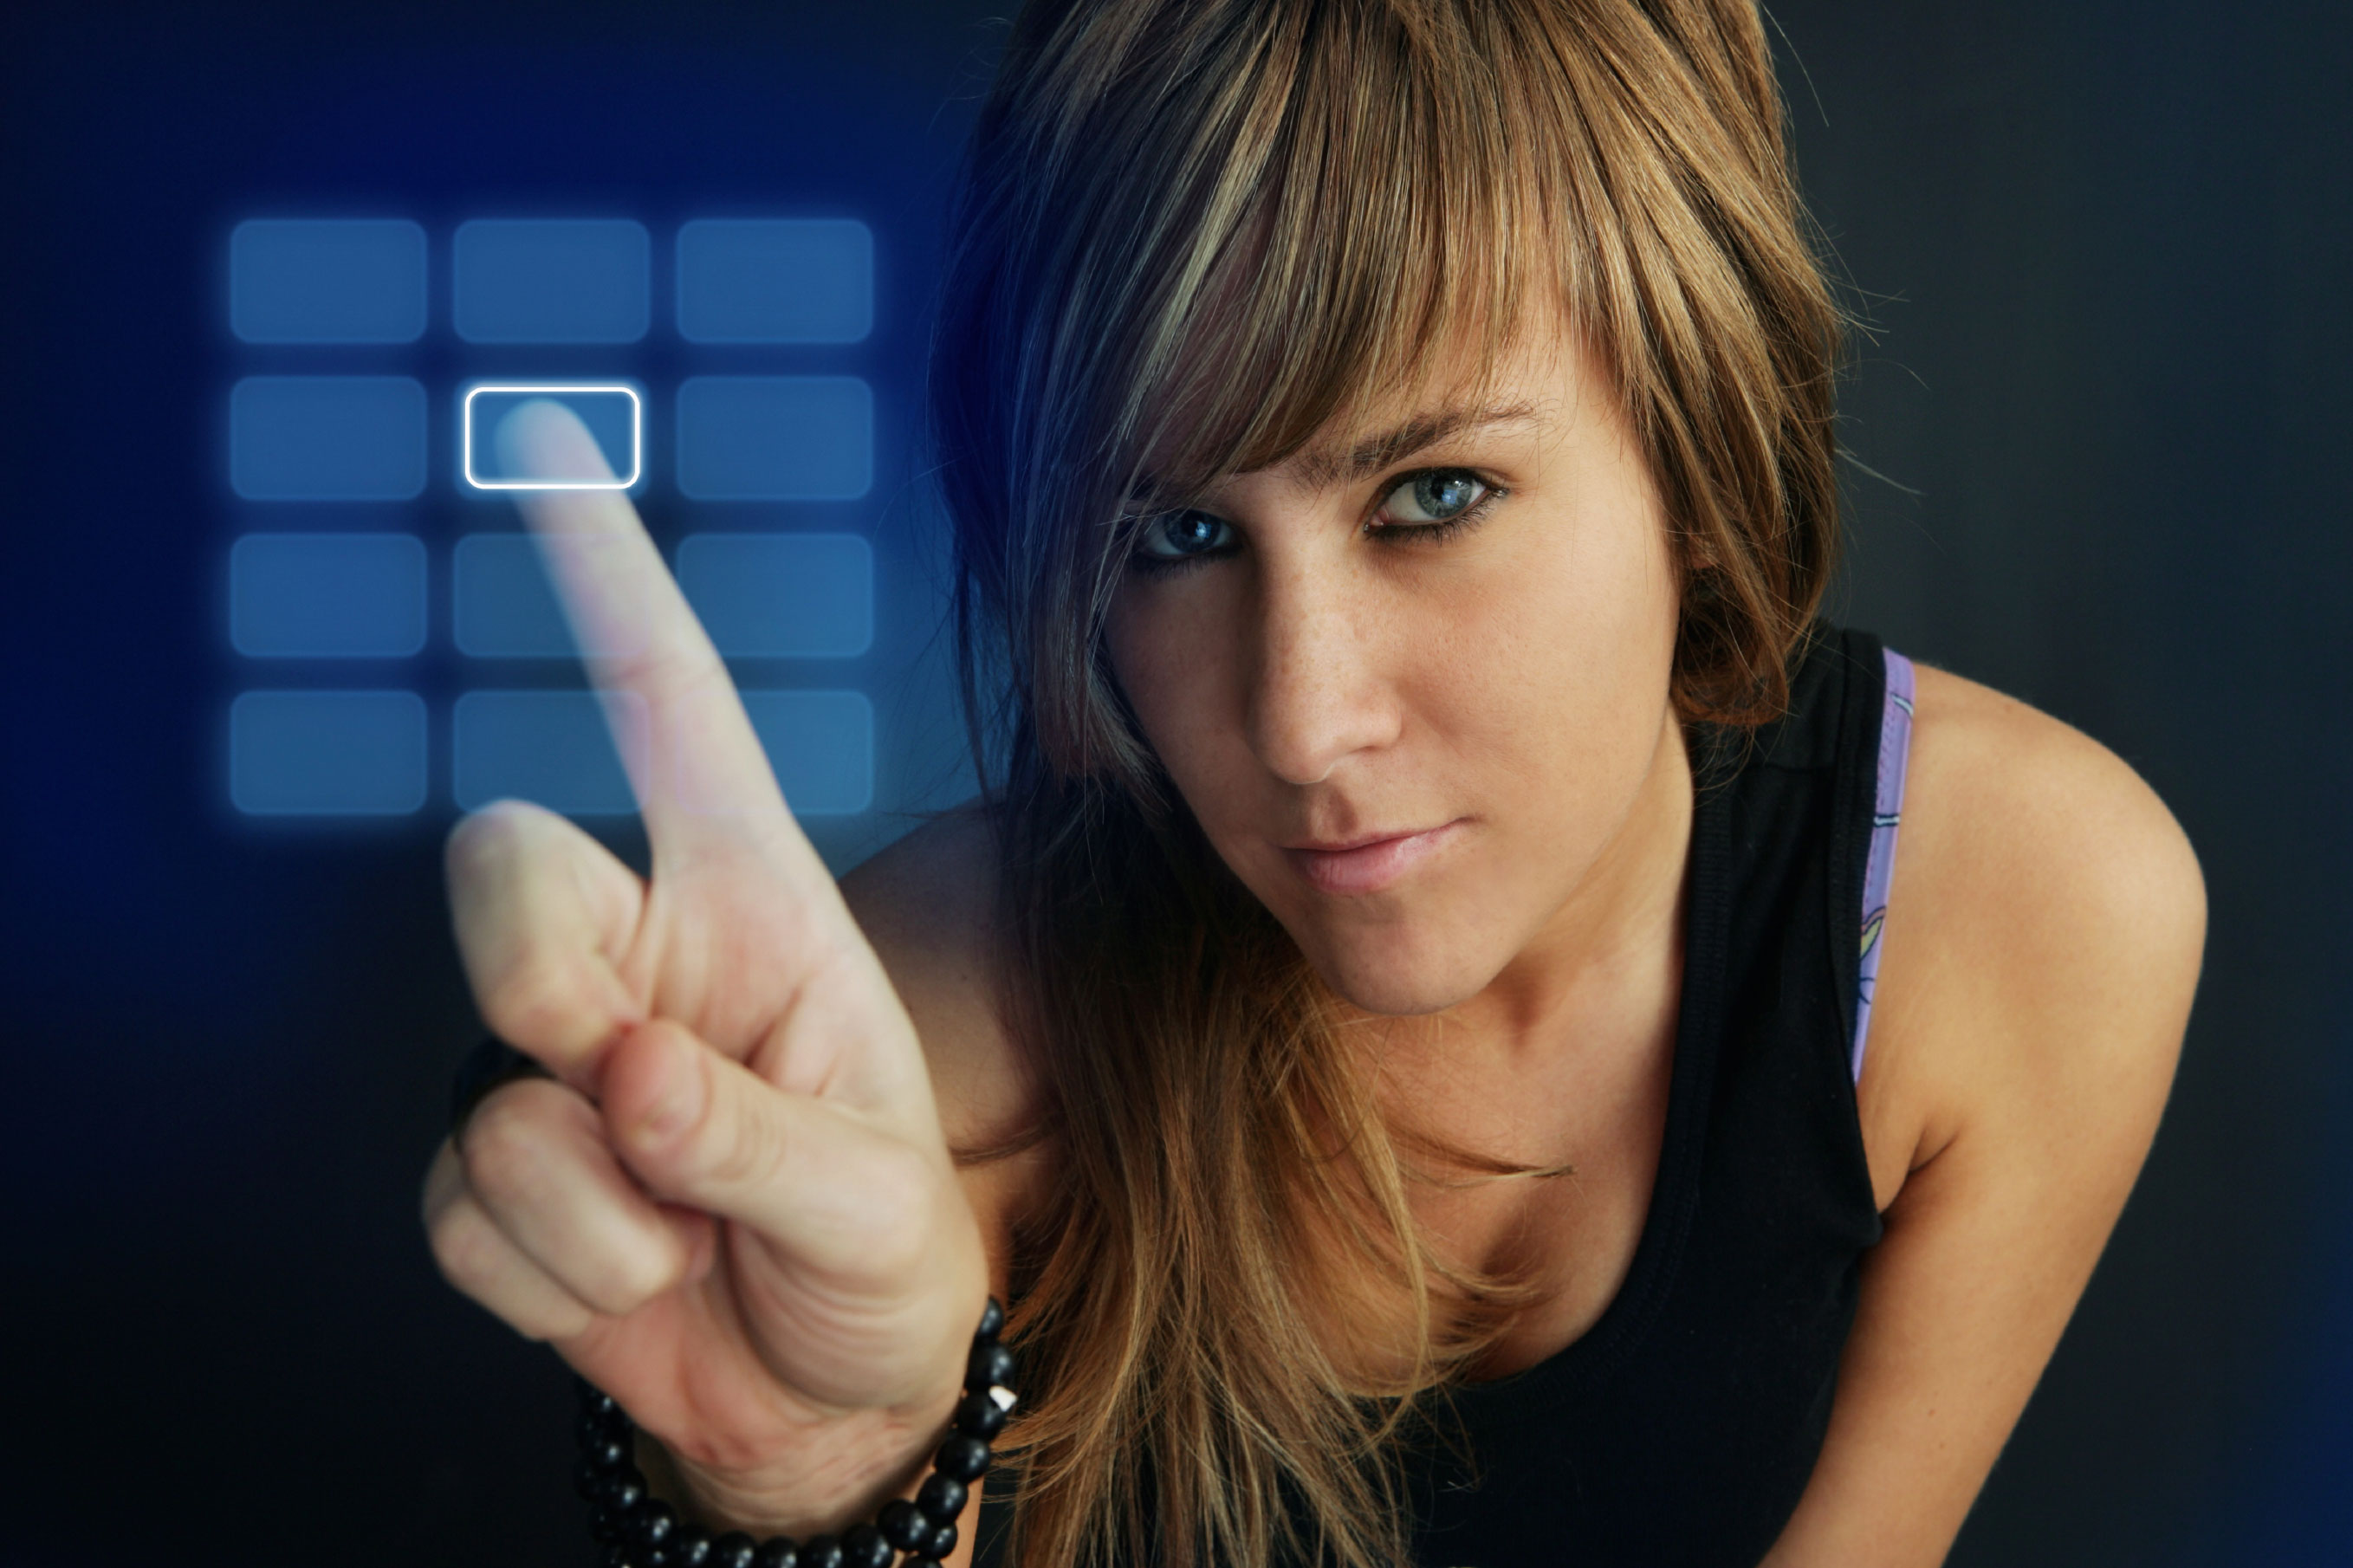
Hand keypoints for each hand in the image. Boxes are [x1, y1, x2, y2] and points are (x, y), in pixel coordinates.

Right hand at [420, 402, 985, 1528]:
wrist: (827, 1401)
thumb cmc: (881, 1259)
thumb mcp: (878, 1200)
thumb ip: (758, 1133)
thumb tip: (619, 1080)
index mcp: (754, 906)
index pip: (671, 714)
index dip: (611, 583)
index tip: (554, 447)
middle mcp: (642, 959)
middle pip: (504, 869)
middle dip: (551, 982)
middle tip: (646, 1094)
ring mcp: (552, 1070)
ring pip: (488, 1088)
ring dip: (605, 1209)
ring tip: (698, 1238)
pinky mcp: (495, 1185)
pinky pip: (465, 1215)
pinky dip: (562, 1284)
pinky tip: (638, 1286)